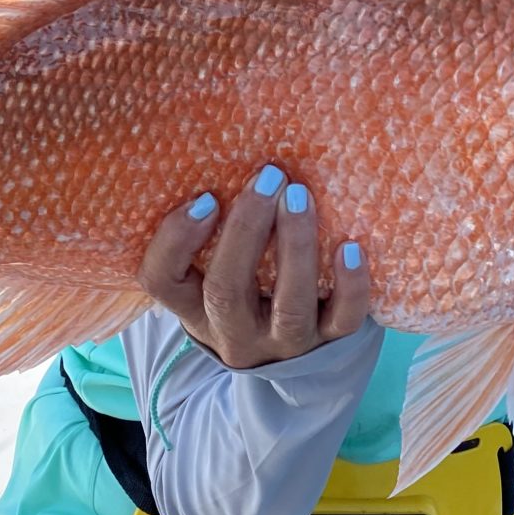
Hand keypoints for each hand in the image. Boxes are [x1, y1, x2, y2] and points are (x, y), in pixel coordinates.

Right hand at [137, 163, 369, 369]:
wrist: (290, 358)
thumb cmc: (247, 290)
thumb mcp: (211, 272)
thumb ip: (209, 230)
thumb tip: (227, 156)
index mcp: (195, 308)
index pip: (162, 281)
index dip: (175, 241)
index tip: (206, 198)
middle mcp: (235, 333)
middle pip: (226, 291)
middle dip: (246, 231)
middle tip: (269, 178)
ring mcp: (284, 343)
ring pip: (289, 307)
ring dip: (295, 248)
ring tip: (301, 196)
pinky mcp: (329, 343)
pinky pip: (342, 322)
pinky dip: (351, 287)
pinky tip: (351, 247)